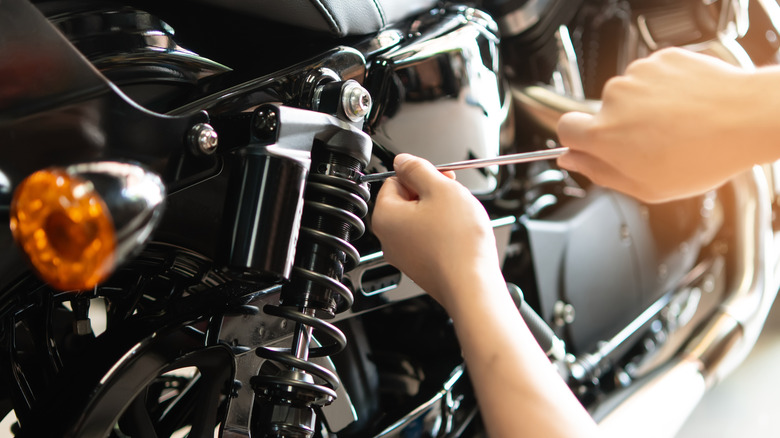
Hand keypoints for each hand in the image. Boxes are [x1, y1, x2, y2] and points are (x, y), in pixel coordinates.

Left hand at [371, 154, 501, 309]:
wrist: (472, 285)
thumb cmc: (457, 242)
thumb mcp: (441, 189)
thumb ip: (418, 169)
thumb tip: (402, 161)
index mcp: (385, 216)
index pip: (394, 180)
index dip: (420, 174)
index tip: (438, 176)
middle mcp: (388, 239)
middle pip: (406, 201)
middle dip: (431, 193)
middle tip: (452, 194)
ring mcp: (404, 255)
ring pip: (420, 220)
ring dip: (440, 212)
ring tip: (459, 217)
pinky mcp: (421, 267)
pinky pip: (428, 239)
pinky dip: (443, 233)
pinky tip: (459, 235)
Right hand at [556, 47, 775, 202]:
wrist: (747, 119)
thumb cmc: (702, 156)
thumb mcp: (646, 187)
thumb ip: (600, 173)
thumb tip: (572, 161)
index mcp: (604, 135)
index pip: (565, 128)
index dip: (576, 140)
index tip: (590, 147)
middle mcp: (614, 99)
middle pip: (603, 113)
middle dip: (621, 127)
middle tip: (652, 145)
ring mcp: (638, 76)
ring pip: (629, 94)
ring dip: (644, 108)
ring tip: (676, 125)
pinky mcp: (660, 59)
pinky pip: (652, 76)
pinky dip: (664, 90)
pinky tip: (685, 107)